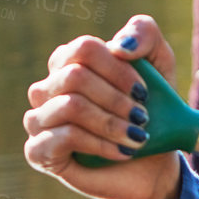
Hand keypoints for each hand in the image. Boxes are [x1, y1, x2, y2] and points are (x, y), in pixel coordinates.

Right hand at [23, 15, 183, 198]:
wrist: (152, 164)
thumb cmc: (152, 110)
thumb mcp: (160, 64)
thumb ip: (144, 34)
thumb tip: (119, 45)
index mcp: (69, 62)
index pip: (84, 49)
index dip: (118, 69)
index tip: (144, 92)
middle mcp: (47, 88)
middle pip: (75, 77)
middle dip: (116, 99)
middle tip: (142, 117)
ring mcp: (39, 119)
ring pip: (70, 106)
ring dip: (111, 123)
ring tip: (137, 137)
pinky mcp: (38, 151)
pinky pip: (64, 137)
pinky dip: (100, 144)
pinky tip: (122, 151)